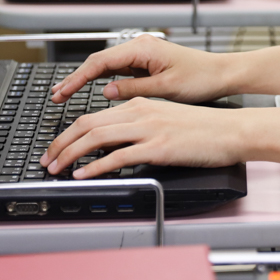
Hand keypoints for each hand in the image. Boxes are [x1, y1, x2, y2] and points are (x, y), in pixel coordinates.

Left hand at [40, 99, 239, 178]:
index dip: (68, 133)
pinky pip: (118, 157)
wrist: (233, 131)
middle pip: (87, 123)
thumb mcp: (166, 119)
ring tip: (56, 169)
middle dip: (60, 143)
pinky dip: (95, 167)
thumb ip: (140, 126)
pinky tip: (83, 175)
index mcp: (141, 104)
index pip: (93, 115)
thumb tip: (116, 144)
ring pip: (96, 137)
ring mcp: (149, 129)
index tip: (57, 147)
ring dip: (70, 154)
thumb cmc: (206, 129)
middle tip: (47, 160)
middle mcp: (141, 112)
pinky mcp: (158, 147)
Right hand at [49, 34, 233, 105]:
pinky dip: (101, 80)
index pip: (101, 62)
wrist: (221, 74)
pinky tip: (88, 90)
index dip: (78, 78)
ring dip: (85, 79)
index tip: (62, 92)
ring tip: (65, 95)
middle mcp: (140, 46)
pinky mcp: (145, 63)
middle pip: (98, 62)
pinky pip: (117, 70)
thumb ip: (134, 89)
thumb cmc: (201, 78)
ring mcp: (142, 54)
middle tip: (56, 96)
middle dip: (75, 78)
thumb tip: (106, 92)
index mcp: (143, 48)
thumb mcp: (166, 87)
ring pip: (105, 66)